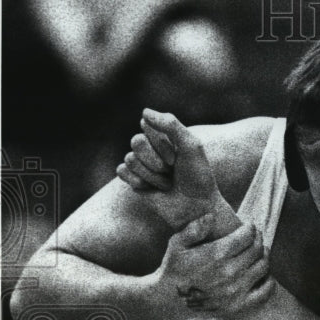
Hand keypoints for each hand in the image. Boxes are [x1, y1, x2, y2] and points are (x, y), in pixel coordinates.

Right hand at [116, 108, 221, 228]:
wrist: (196, 208)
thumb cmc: (198, 176)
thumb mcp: (191, 147)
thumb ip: (171, 125)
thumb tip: (144, 111)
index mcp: (166, 136)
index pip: (147, 125)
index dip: (161, 142)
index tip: (177, 156)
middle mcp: (152, 148)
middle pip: (136, 141)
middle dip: (155, 159)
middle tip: (171, 170)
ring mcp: (142, 164)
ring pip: (129, 159)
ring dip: (152, 175)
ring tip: (167, 183)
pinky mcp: (134, 180)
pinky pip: (121, 171)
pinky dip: (138, 181)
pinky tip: (151, 189)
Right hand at [151, 214, 274, 315]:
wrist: (169, 300)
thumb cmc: (174, 268)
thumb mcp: (177, 244)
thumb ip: (194, 228)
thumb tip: (212, 216)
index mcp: (216, 255)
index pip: (247, 235)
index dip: (251, 227)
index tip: (249, 226)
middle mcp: (229, 272)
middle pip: (257, 249)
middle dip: (258, 239)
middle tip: (255, 236)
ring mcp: (235, 291)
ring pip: (263, 266)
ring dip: (264, 256)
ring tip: (258, 251)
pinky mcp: (238, 305)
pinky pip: (265, 291)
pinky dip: (269, 280)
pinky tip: (263, 273)